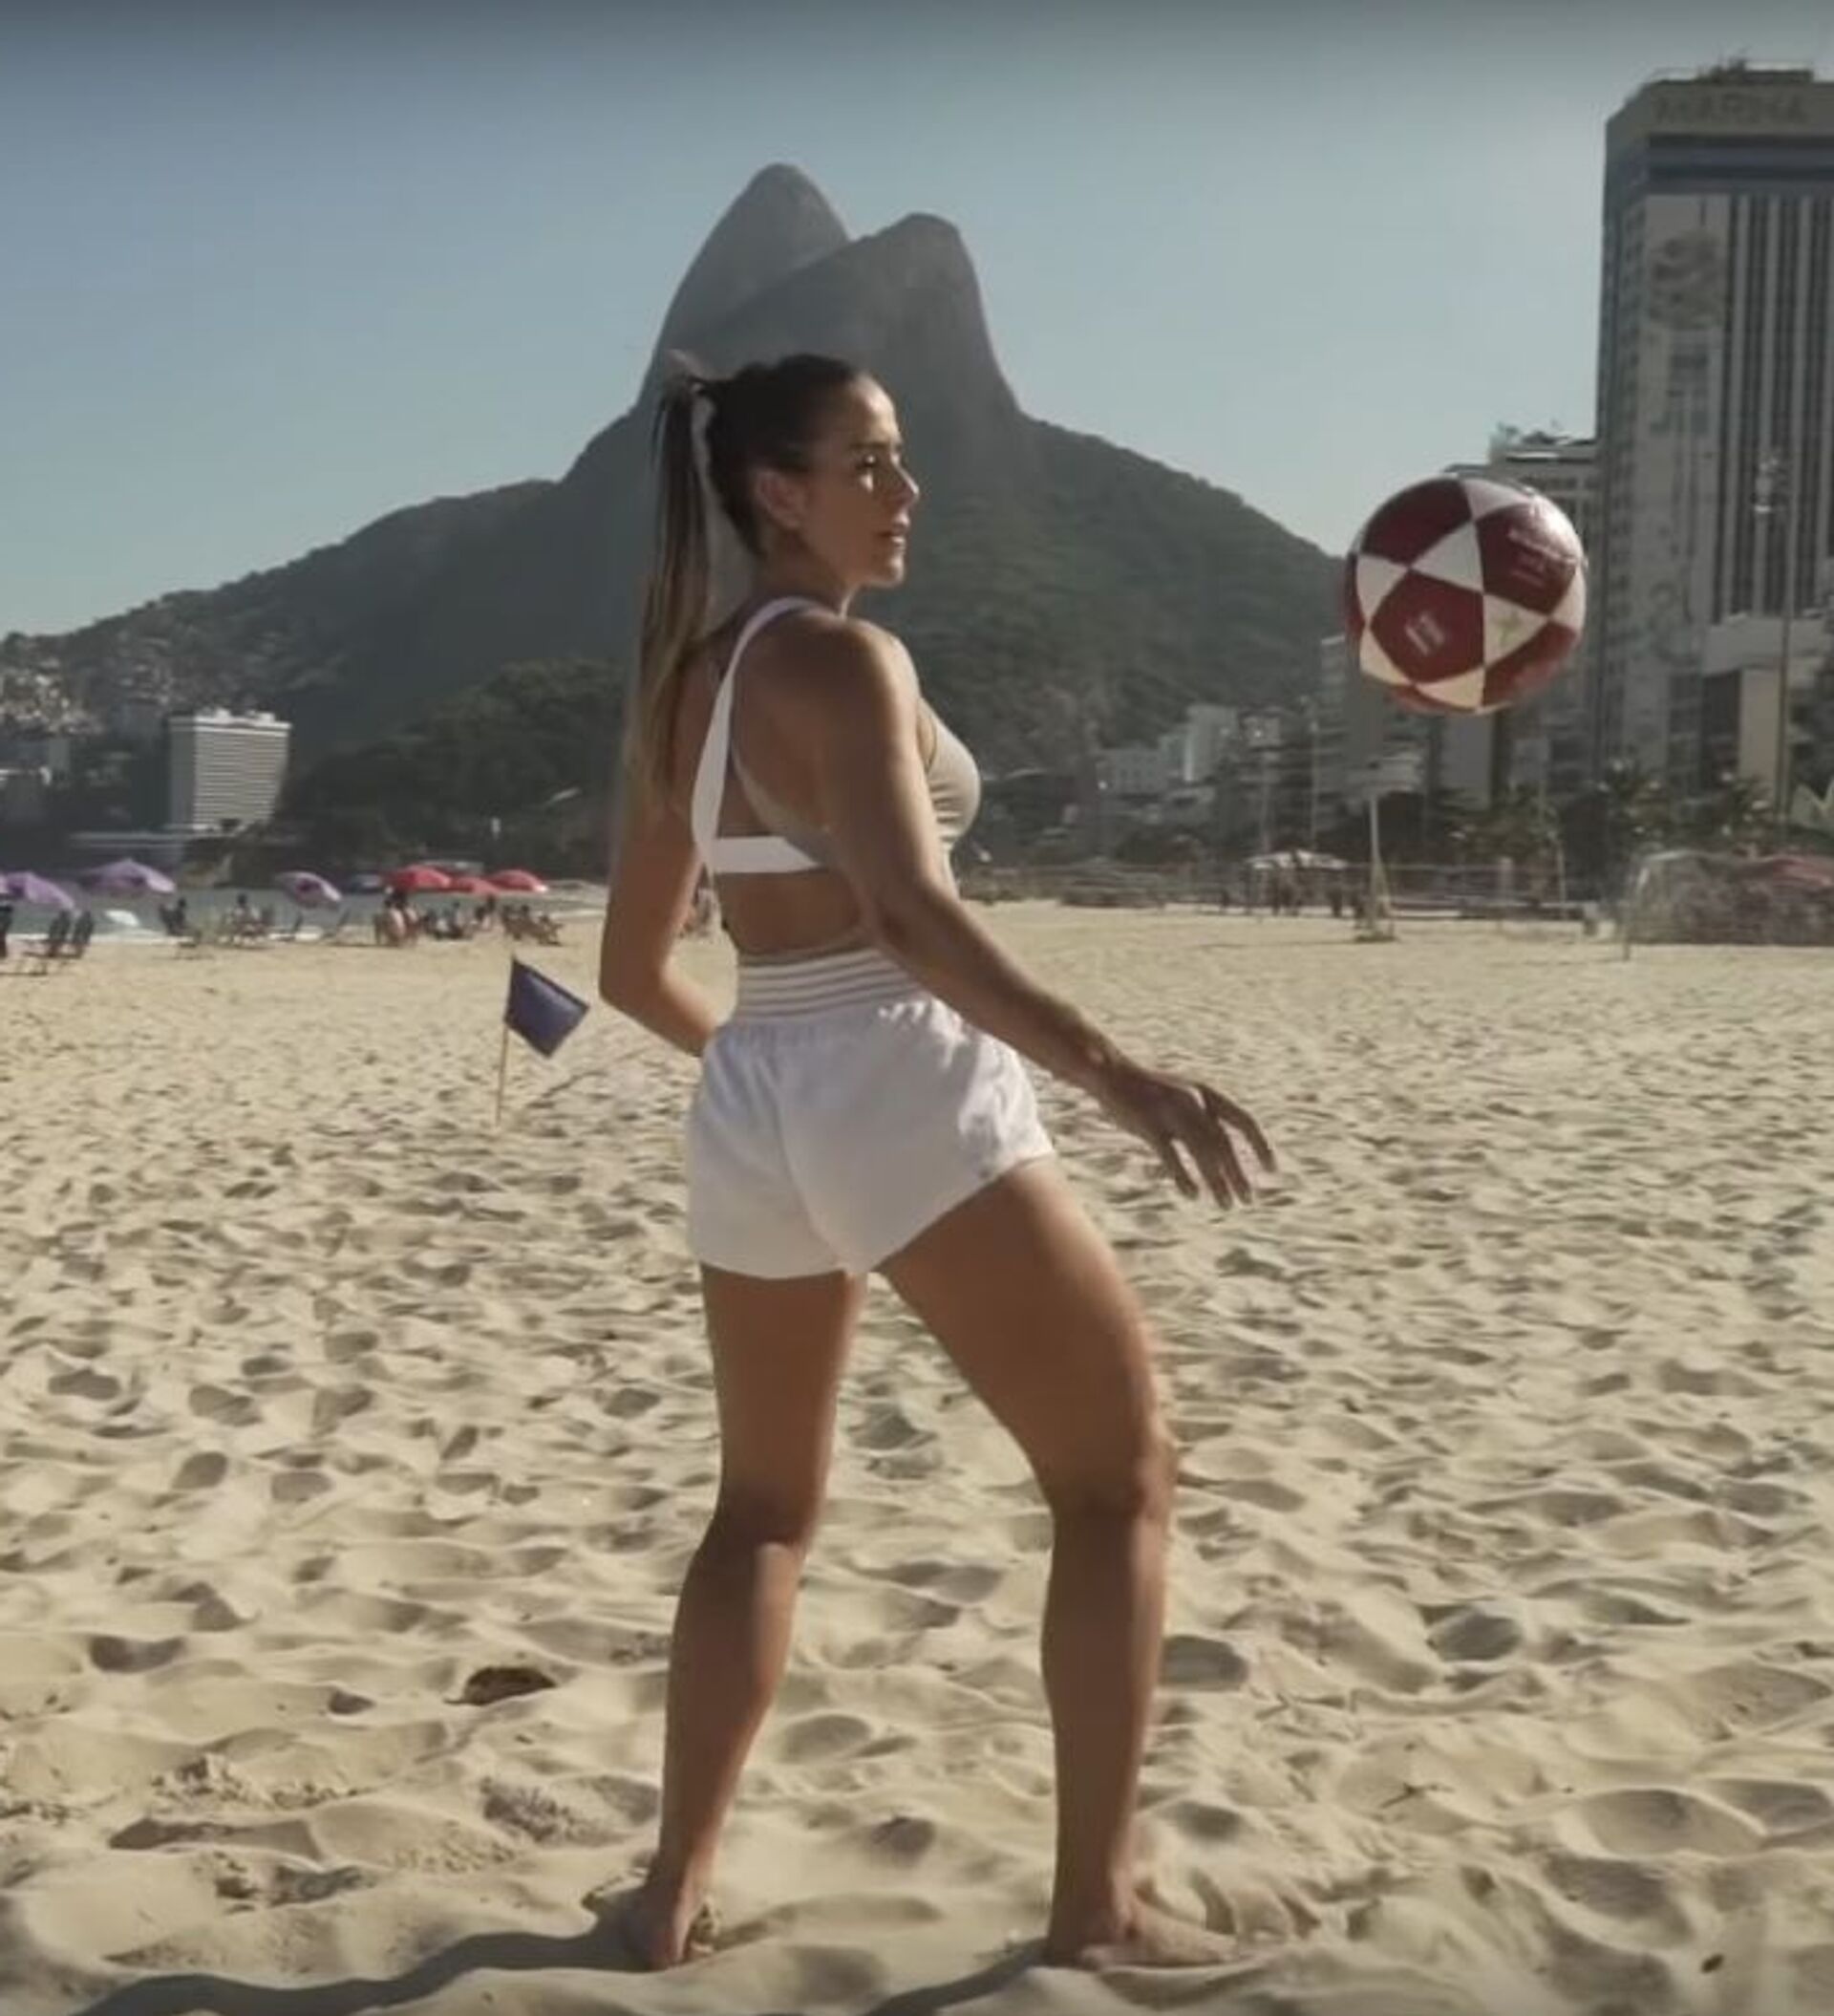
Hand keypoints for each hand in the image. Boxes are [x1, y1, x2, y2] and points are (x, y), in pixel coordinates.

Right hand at [1092, 1056, 1274, 1207]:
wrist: (1110, 1072)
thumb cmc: (1149, 1091)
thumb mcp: (1182, 1097)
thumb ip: (1203, 1119)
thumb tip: (1225, 1155)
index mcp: (1206, 1093)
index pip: (1244, 1120)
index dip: (1262, 1144)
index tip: (1273, 1169)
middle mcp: (1193, 1101)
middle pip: (1224, 1143)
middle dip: (1239, 1173)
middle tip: (1248, 1199)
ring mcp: (1170, 1112)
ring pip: (1202, 1152)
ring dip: (1217, 1181)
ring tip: (1225, 1205)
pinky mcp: (1148, 1125)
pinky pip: (1170, 1155)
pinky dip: (1183, 1176)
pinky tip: (1192, 1195)